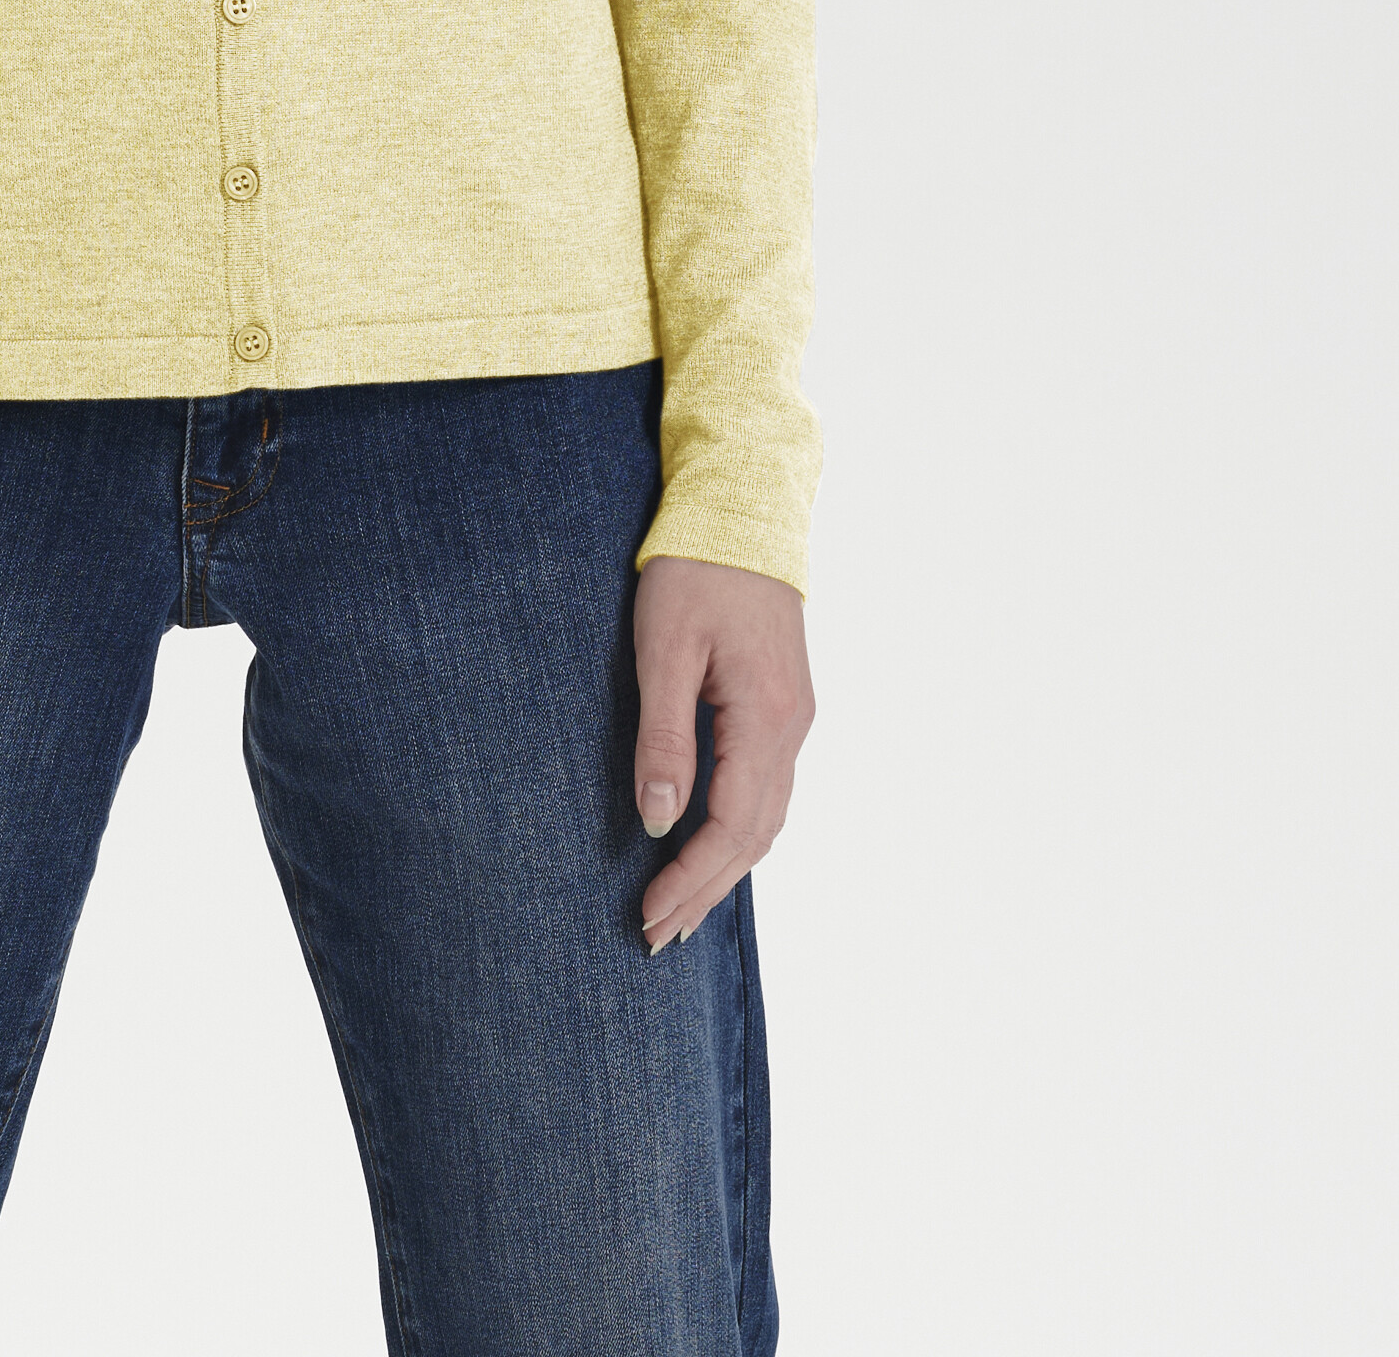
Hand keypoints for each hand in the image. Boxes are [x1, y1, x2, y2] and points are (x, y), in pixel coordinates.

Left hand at [630, 554, 812, 950]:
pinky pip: (768, 788)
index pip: (731, 825)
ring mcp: (794, 716)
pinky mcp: (784, 703)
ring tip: (681, 908)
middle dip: (707, 890)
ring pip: (767, 817)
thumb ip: (664, 736)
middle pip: (756, 835)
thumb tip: (659, 819)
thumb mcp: (664, 650)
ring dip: (725, 867)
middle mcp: (792, 727)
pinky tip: (711, 843)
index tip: (649, 915)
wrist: (742, 508)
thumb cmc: (695, 570)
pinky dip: (740, 829)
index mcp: (767, 717)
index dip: (690, 878)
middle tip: (659, 936)